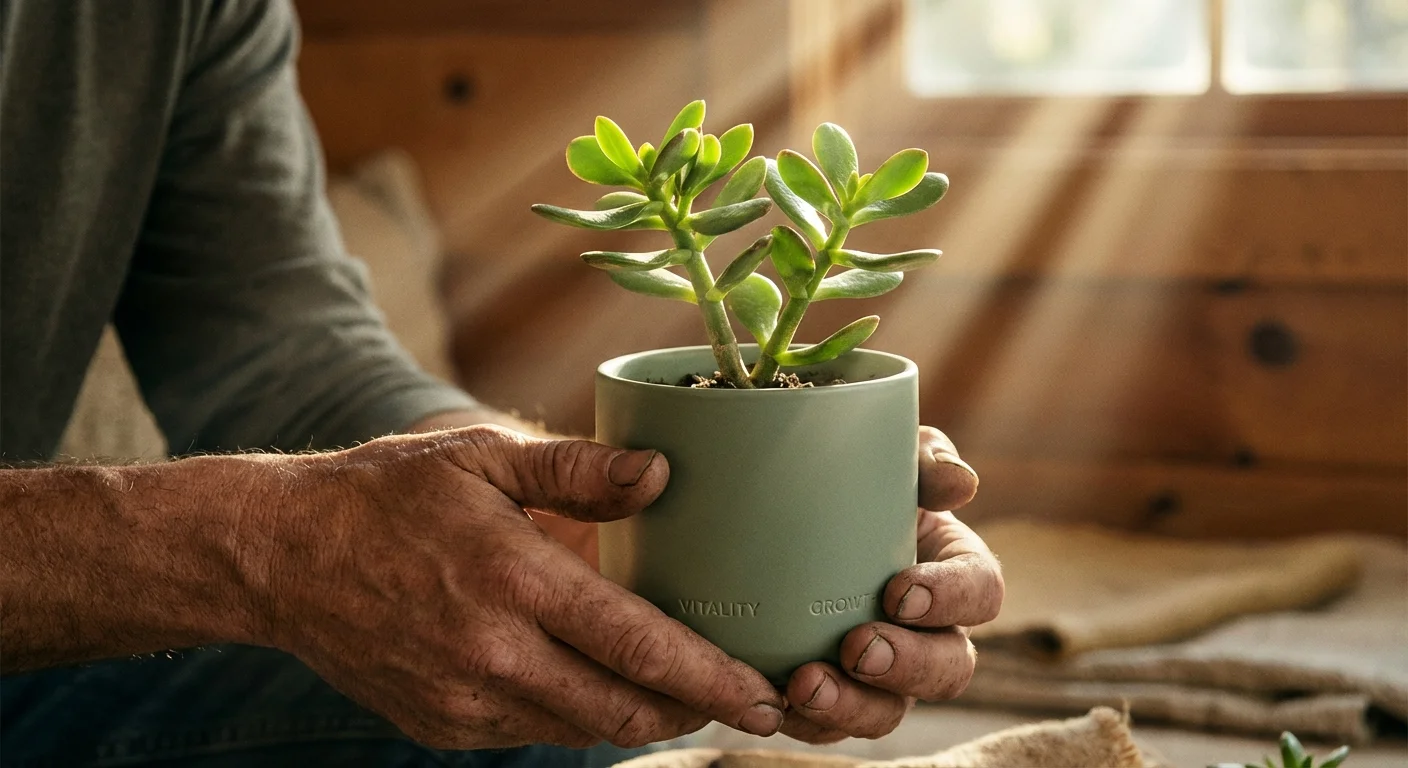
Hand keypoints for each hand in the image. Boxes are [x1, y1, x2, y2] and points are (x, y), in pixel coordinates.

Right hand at [251, 425, 785, 749]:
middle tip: (747, 699)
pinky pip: (533, 732)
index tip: (765, 694)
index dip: (710, 677)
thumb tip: (662, 474)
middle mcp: (491, 655)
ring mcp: (463, 702)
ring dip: (640, 717)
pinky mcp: (442, 727)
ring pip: (582, 731)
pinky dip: (577, 715)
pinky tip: (596, 684)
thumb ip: (576, 471)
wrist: (278, 559)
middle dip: (693, 712)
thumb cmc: (385, 494)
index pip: (636, 645)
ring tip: (684, 693)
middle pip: (622, 709)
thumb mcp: (481, 460)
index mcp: (511, 581)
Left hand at [781, 426, 1001, 743]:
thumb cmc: (850, 479)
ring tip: (803, 686)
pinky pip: (833, 727)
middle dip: (907, 665)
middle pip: (949, 668)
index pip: (983, 592)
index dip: (950, 598)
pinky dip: (807, 721)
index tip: (899, 591)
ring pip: (891, 710)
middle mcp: (931, 631)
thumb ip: (924, 460)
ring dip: (852, 706)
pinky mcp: (838, 697)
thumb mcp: (887, 456)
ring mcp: (886, 674)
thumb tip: (960, 482)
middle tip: (858, 648)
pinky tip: (772, 701)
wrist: (777, 508)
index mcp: (955, 570)